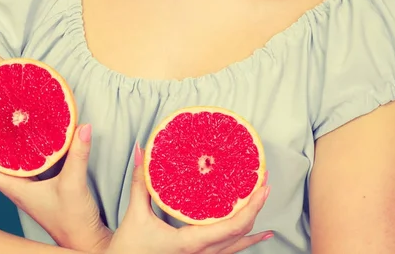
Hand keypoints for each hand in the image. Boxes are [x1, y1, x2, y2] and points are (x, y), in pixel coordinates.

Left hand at [0, 119, 111, 253]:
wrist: (83, 241)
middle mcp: (15, 186)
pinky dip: (18, 146)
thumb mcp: (74, 184)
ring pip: (2, 161)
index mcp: (14, 188)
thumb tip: (83, 126)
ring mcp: (26, 187)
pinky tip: (27, 134)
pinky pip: (20, 162)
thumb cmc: (73, 220)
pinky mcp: (38, 185)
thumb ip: (78, 154)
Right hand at [106, 144, 272, 253]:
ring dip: (253, 223)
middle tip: (265, 183)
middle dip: (256, 208)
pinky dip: (245, 240)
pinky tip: (259, 234)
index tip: (261, 188)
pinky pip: (229, 250)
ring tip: (264, 201)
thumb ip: (141, 182)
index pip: (230, 227)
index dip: (251, 208)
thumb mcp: (135, 213)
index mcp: (189, 243)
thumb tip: (141, 151)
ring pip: (237, 244)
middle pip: (240, 234)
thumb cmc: (129, 247)